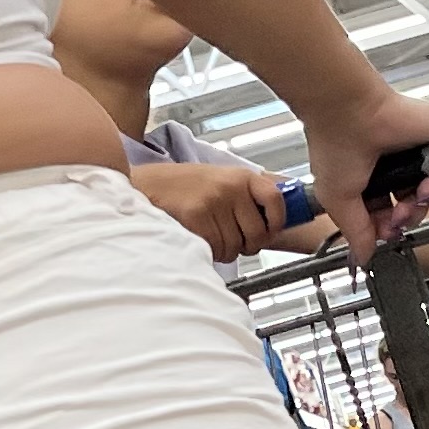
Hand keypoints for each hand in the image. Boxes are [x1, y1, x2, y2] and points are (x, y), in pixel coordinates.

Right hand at [126, 157, 288, 261]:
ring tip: (213, 236)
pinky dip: (211, 252)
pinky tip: (202, 239)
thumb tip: (273, 225)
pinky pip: (216, 249)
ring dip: (226, 250)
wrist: (150, 186)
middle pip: (257, 233)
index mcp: (242, 176)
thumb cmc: (187, 187)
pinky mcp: (197, 217)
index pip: (275, 199)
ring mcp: (214, 202)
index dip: (277, 221)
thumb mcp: (222, 181)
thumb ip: (247, 198)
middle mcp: (231, 188)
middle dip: (248, 245)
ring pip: (236, 246)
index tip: (271, 230)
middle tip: (237, 242)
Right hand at [304, 79, 428, 271]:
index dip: (393, 225)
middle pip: (417, 203)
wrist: (350, 111)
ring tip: (419, 191)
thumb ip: (356, 232)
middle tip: (402, 212)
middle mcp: (396, 163)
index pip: (390, 211)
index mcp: (371, 177)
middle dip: (412, 214)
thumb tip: (363, 258)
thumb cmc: (335, 145)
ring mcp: (419, 149)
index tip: (389, 230)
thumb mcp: (339, 201)